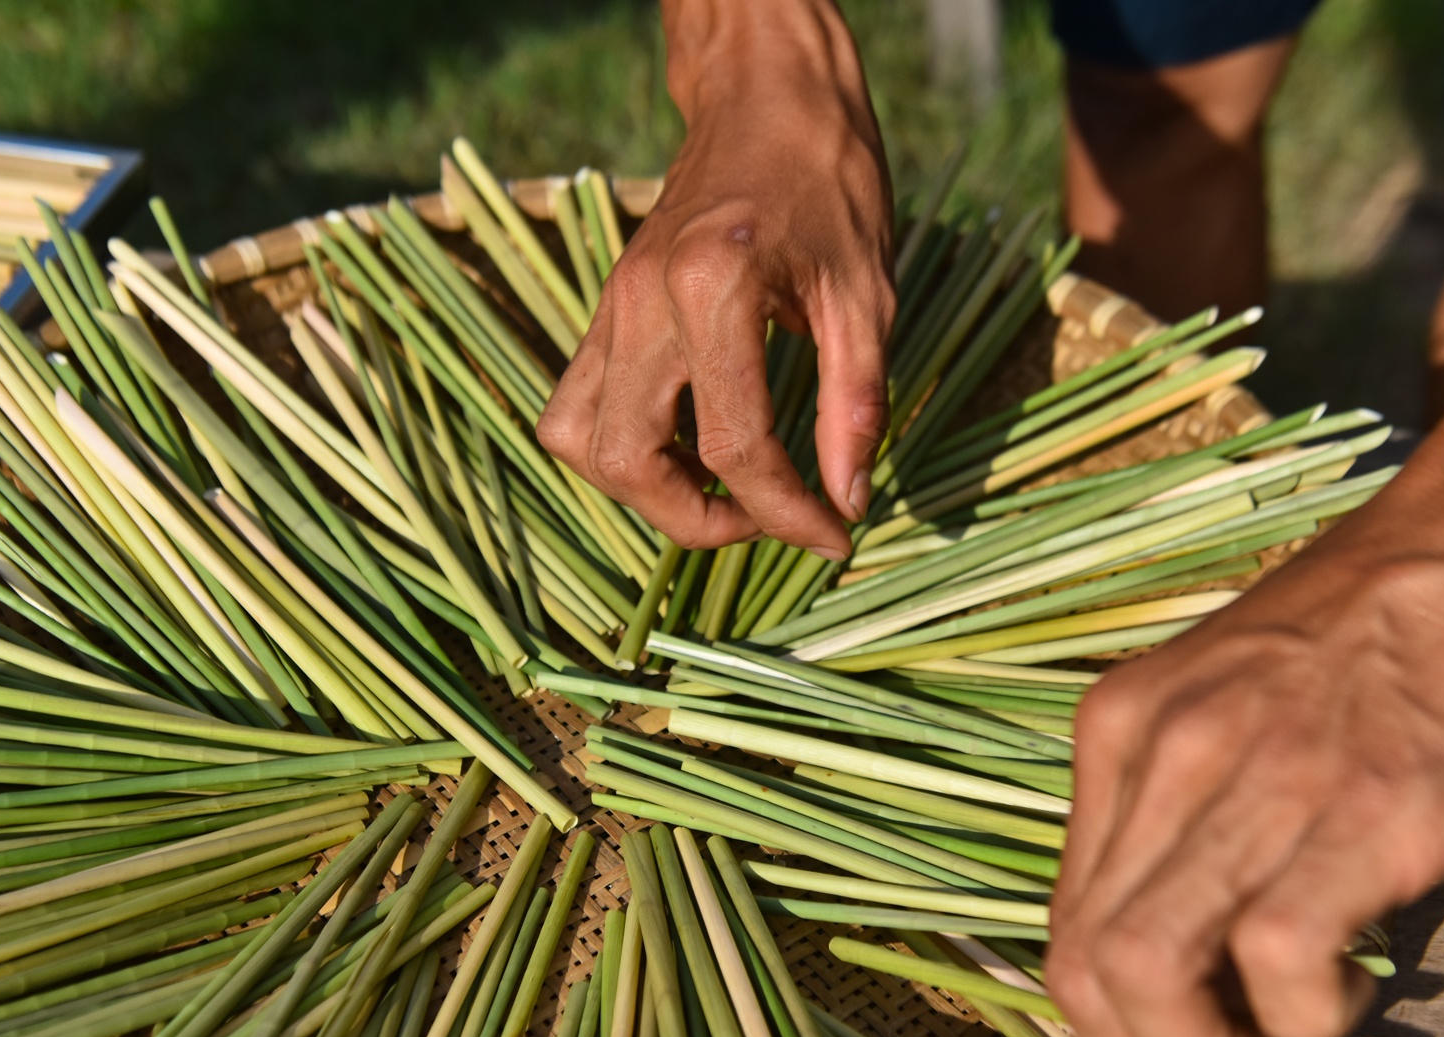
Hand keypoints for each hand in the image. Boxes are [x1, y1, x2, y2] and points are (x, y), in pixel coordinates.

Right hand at [536, 0, 893, 558]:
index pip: (736, 446)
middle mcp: (642, 302)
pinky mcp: (603, 311)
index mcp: (713, 289)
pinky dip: (620, 449)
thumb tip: (846, 500)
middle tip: (768, 519)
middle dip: (699, 519)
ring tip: (719, 492)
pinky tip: (686, 448)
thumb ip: (855, 404)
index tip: (834, 533)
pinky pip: (575, 405)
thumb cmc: (827, 181)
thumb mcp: (867, 293)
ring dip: (643, 491)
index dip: (788, 512)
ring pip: (579, 442)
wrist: (766, 96)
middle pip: (629, 462)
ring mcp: (610, 306)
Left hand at [1046, 341, 1443, 1036]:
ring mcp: (1257, 777)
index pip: (1063, 926)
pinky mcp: (1363, 808)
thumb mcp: (1224, 697)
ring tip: (1285, 1033)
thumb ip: (1181, 804)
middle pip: (1084, 970)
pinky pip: (1275, 958)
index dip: (1115, 1020)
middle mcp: (1164, 752)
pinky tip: (1355, 984)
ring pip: (1145, 971)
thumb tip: (1177, 945)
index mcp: (1119, 728)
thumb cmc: (1374, 625)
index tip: (1190, 1029)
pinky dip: (1306, 1011)